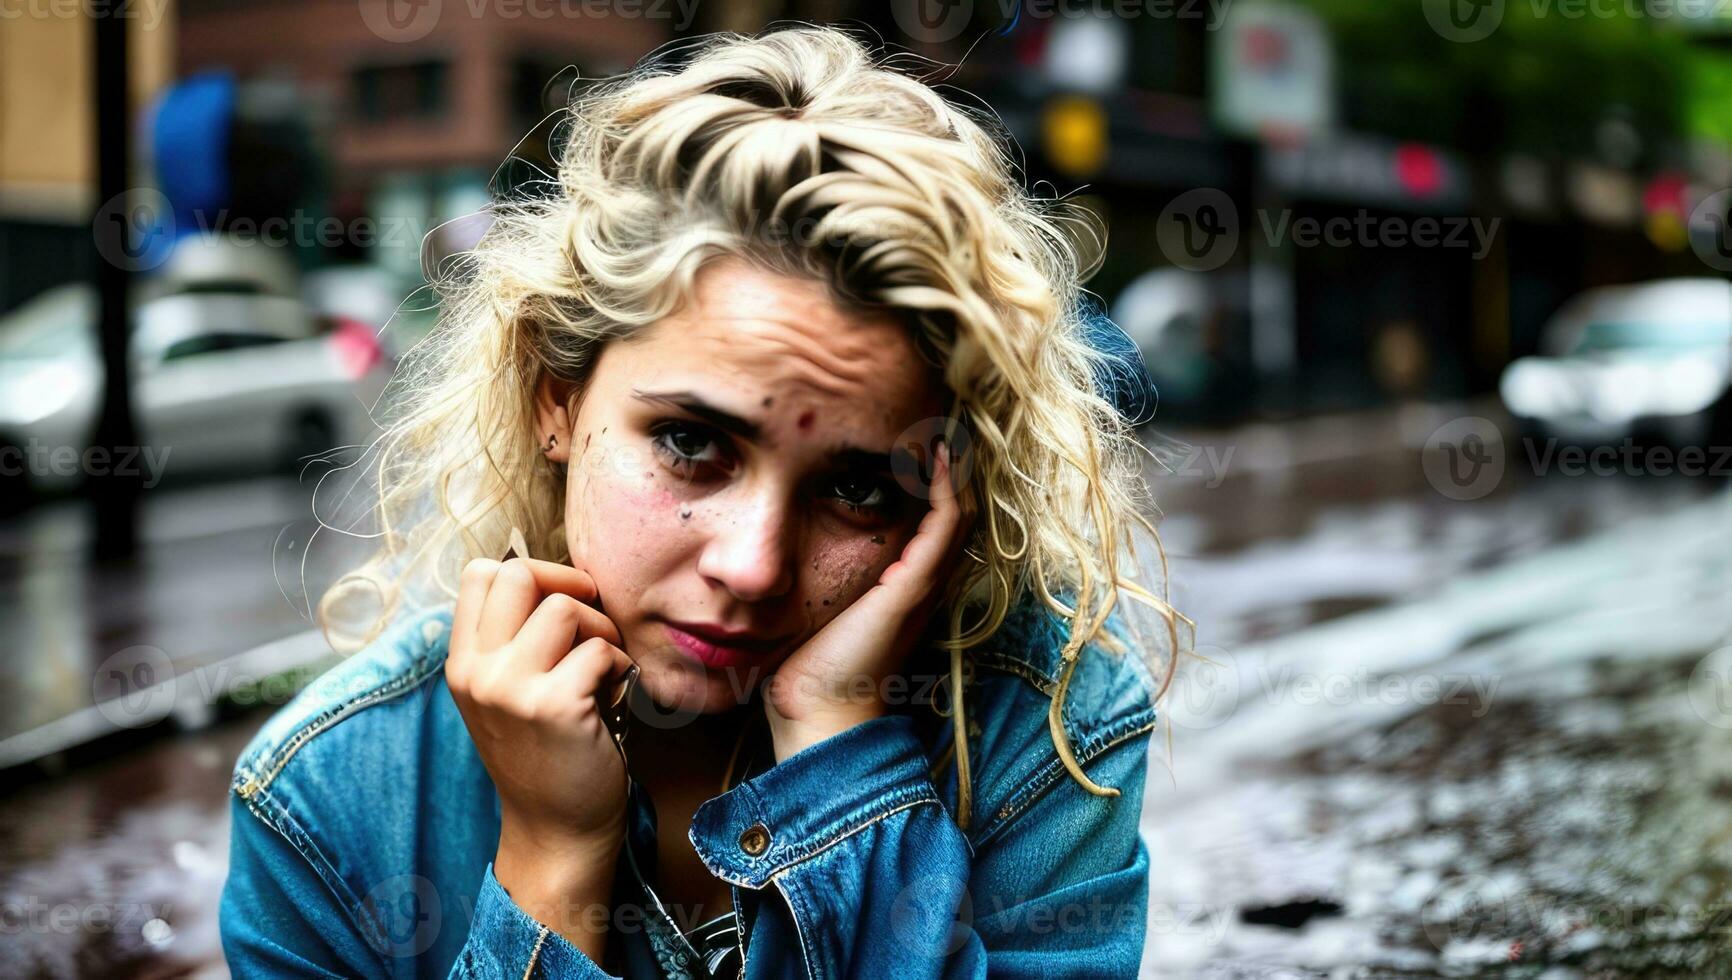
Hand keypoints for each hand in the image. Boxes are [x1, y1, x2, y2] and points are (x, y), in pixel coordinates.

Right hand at [446, 556, 635, 864]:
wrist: (557, 831)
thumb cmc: (546, 754)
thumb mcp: (509, 693)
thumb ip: (517, 640)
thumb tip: (562, 579)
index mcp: (463, 663)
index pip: (481, 573)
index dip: (532, 572)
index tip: (562, 601)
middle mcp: (477, 672)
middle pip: (518, 575)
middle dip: (568, 588)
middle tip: (591, 625)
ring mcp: (510, 689)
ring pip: (565, 608)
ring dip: (601, 631)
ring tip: (604, 667)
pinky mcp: (554, 706)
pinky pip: (601, 650)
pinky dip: (621, 666)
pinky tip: (614, 696)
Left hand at [763, 439, 966, 759]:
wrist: (817, 713)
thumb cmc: (802, 667)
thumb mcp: (806, 606)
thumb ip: (802, 576)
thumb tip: (766, 552)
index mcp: (900, 586)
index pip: (928, 518)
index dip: (926, 478)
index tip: (905, 437)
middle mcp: (921, 581)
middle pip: (951, 508)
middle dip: (943, 463)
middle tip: (929, 419)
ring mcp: (923, 581)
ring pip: (957, 509)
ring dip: (949, 466)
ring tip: (935, 424)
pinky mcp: (915, 583)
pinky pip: (946, 522)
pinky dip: (945, 485)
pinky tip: (933, 454)